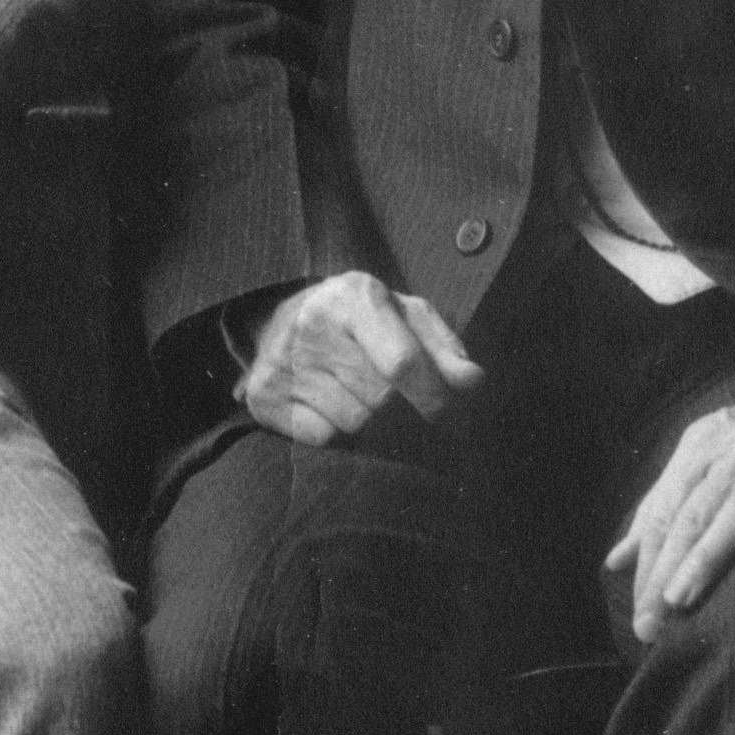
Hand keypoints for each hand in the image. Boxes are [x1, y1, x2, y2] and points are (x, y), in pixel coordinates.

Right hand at [235, 270, 479, 448]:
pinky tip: (326, 402)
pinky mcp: (263, 395)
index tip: (448, 414)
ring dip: (366, 418)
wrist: (286, 317)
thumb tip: (472, 382)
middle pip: (381, 400)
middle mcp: (313, 324)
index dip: (432, 396)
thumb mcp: (407, 316)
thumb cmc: (364, 321)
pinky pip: (322, 438)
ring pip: (354, 423)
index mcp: (356, 296)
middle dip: (397, 405)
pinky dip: (334, 430)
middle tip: (388, 389)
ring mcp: (283, 361)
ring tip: (353, 388)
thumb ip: (443, 347)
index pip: (401, 362)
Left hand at [607, 381, 734, 630]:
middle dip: (665, 571)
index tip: (640, 615)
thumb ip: (662, 506)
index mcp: (702, 446)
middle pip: (693, 515)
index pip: (664, 512)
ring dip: (708, 555)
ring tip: (681, 598)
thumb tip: (617, 561)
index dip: (647, 564)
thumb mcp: (707, 459)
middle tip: (650, 625)